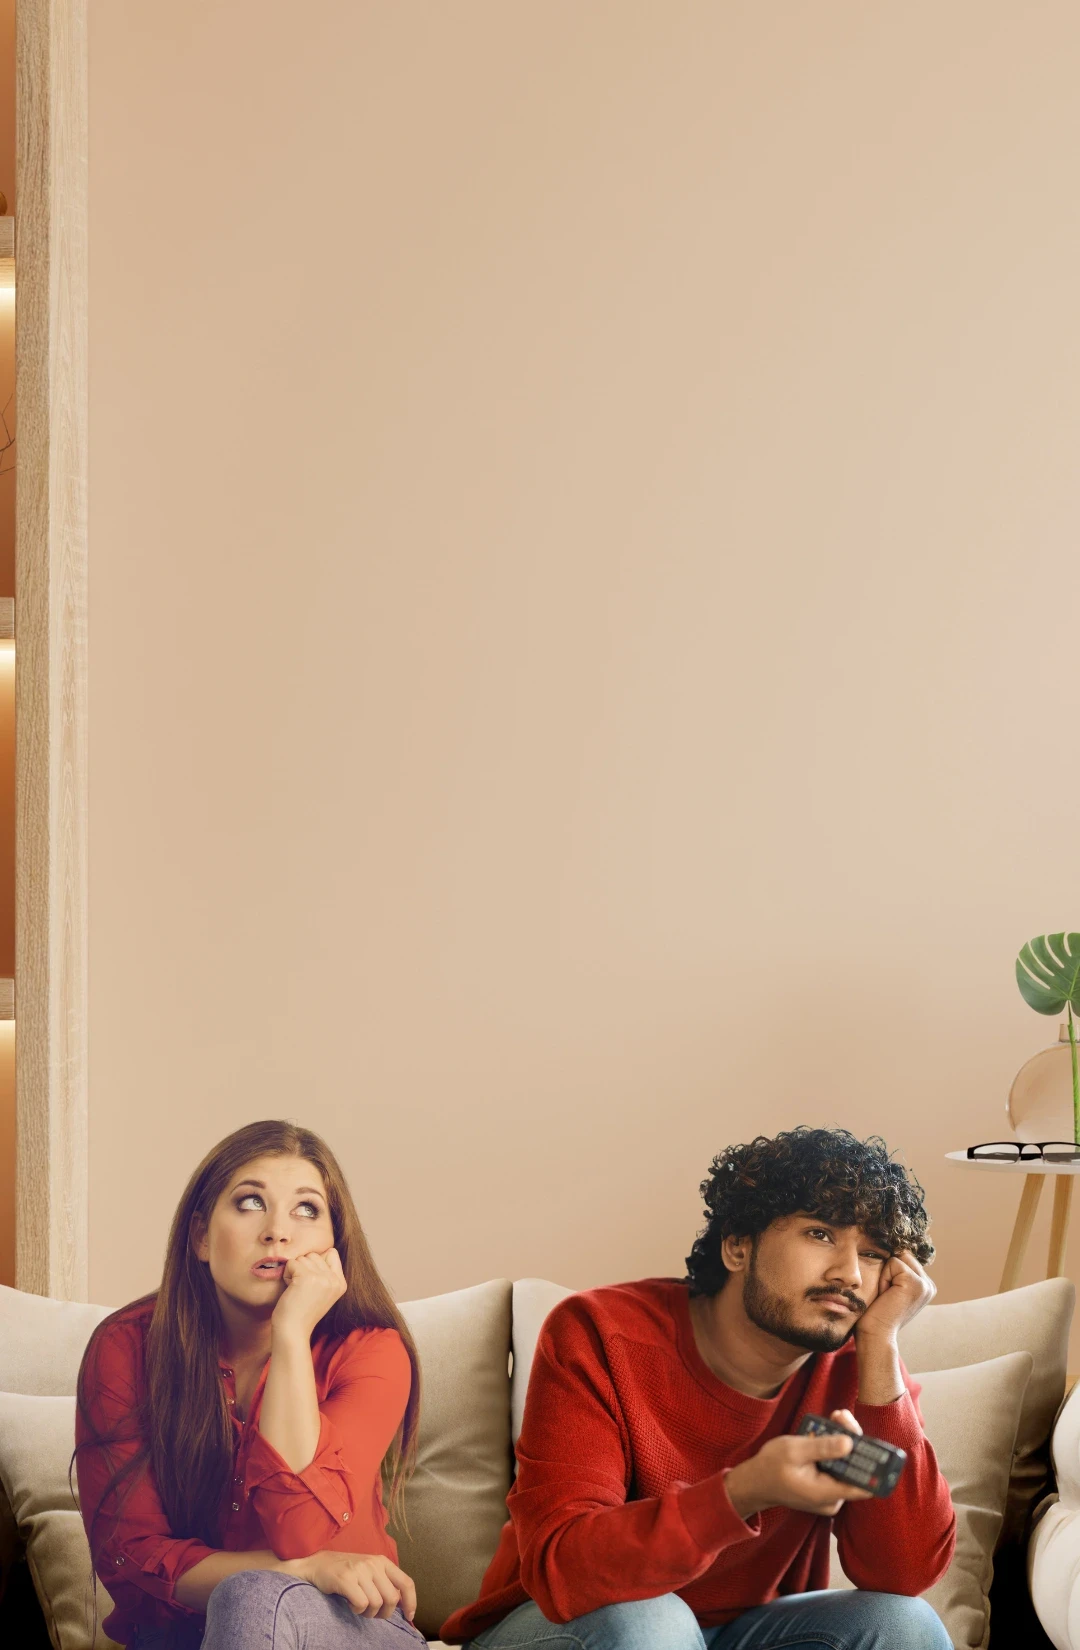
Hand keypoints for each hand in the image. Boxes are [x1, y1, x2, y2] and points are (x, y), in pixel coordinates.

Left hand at [270, 1247, 347, 1339]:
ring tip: (296, 1290)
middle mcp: (335, 1280)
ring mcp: (323, 1278)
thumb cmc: (302, 1312)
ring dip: (294, 1271)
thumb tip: (326, 1249)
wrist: (292, 1332)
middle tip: (301, 1289)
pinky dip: (286, 1274)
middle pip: (314, 1255)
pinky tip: (290, 1289)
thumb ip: (326, 1273)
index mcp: (341, 1283)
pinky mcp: (307, 1277)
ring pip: (303, 1258)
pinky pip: (292, 1262)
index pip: (331, 1254)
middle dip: (303, 1268)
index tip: (310, 1284)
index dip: (315, 1264)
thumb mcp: (322, 1292)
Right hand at [294, 1551, 416, 1619]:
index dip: (411, 1601)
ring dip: (368, 1613)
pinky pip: (361, 1604)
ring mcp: (359, 1570)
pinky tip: (350, 1603)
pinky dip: (357, 1610)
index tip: (409, 1616)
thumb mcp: (369, 1571)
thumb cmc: (346, 1572)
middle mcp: (373, 1564)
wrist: (318, 1565)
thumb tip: (403, 1604)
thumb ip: (385, 1582)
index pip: (406, 1582)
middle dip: (384, 1613)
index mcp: (382, 1562)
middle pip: (392, 1599)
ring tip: (358, 1605)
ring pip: (376, 1604)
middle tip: (372, 1612)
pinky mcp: (346, 1579)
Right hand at [725, 1410, 873, 1519]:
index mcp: (826, 1493)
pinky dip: (834, 1450)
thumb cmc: (771, 1466)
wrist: (755, 1481)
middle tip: (841, 1416)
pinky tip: (828, 1430)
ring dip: (843, 1442)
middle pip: (855, 1470)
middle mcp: (833, 1498)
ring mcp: (829, 1495)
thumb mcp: (794, 1450)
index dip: (873, 1464)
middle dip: (852, 1440)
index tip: (873, 1442)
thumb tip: (851, 1443)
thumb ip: (822, 1447)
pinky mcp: (825, 1488)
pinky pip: (837, 1468)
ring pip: (847, 1466)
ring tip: (835, 1417)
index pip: (863, 1484)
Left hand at [855, 1249, 934, 1345]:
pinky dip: (884, 1277)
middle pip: (902, 1254)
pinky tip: (886, 1295)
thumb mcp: (891, 1288)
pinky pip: (892, 1263)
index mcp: (925, 1285)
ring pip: (897, 1257)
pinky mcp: (915, 1282)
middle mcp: (929, 1285)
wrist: (876, 1334)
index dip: (889, 1272)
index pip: (904, 1258)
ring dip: (885, 1274)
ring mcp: (925, 1284)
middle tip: (886, 1295)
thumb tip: (893, 1245)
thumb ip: (898, 1271)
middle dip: (888, 1270)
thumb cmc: (876, 1313)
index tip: (888, 1295)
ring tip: (886, 1295)